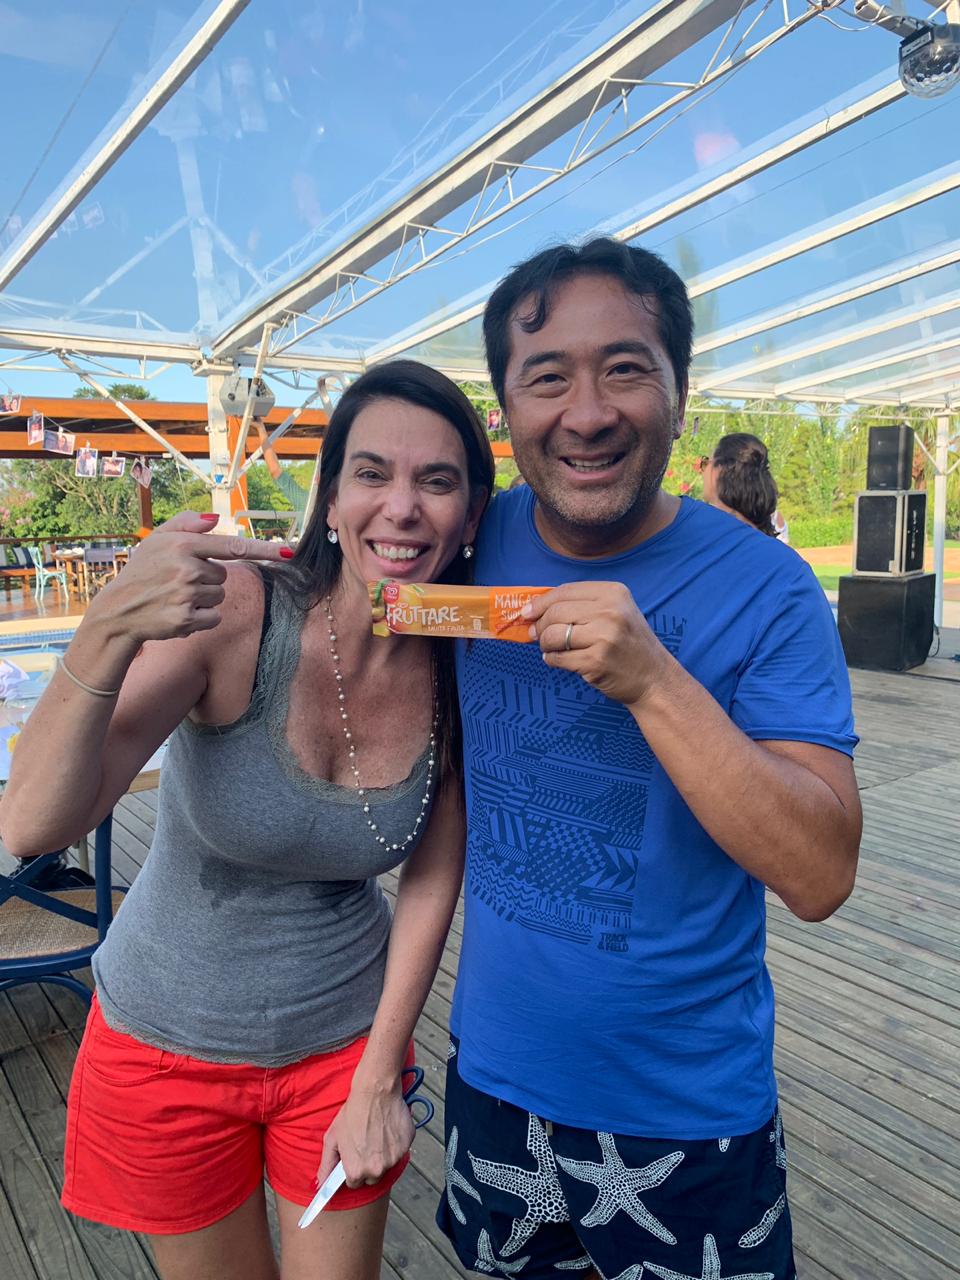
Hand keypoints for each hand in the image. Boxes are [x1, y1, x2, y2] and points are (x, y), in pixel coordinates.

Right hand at [87, 511, 291, 643]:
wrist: (117, 610)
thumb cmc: (142, 571)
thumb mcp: (157, 540)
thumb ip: (186, 524)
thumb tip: (216, 519)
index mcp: (183, 545)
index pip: (232, 546)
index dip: (264, 549)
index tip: (289, 552)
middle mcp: (187, 568)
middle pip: (224, 575)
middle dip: (206, 579)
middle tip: (177, 582)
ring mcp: (186, 595)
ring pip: (219, 596)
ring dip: (203, 598)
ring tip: (175, 597)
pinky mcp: (186, 619)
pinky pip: (214, 617)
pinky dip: (201, 618)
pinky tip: (178, 614)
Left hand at [315, 1079, 414, 1190]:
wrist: (375, 1092)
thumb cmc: (353, 1113)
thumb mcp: (332, 1138)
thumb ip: (326, 1164)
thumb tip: (320, 1184)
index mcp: (356, 1170)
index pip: (354, 1183)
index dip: (352, 1169)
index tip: (353, 1158)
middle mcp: (376, 1169)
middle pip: (372, 1177)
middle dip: (368, 1165)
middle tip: (365, 1144)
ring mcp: (393, 1159)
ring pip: (387, 1164)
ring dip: (382, 1154)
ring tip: (376, 1134)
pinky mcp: (406, 1146)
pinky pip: (400, 1151)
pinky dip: (395, 1143)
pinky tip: (387, 1128)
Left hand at [523, 581, 672, 707]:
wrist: (654, 677)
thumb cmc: (629, 644)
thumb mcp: (615, 612)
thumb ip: (582, 605)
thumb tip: (536, 607)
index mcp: (613, 593)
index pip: (565, 591)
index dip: (540, 602)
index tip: (527, 612)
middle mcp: (610, 611)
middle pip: (555, 612)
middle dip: (540, 625)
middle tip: (537, 635)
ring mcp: (604, 637)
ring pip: (553, 635)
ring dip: (546, 645)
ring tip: (553, 649)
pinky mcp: (596, 661)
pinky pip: (559, 658)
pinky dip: (553, 660)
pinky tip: (561, 661)